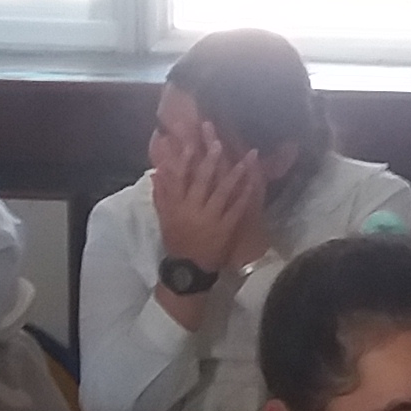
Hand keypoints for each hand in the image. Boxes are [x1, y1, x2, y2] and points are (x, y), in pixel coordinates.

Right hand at [153, 127, 269, 286]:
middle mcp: (192, 209)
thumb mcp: (164, 216)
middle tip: (219, 143)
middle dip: (210, 161)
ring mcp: (210, 218)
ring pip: (222, 191)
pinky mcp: (225, 228)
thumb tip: (158, 170)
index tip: (191, 144)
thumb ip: (161, 193)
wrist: (187, 268)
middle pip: (201, 181)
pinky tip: (253, 181)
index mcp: (175, 205)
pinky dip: (244, 194)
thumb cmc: (175, 240)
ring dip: (234, 173)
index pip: (178, 178)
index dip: (185, 160)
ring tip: (245, 157)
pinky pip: (236, 208)